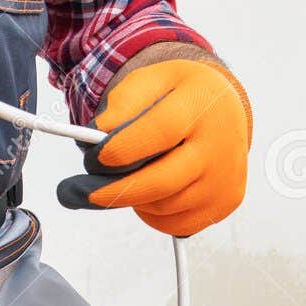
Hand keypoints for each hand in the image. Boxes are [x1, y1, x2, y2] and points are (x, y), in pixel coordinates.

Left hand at [56, 56, 251, 237]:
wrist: (223, 109)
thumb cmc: (181, 96)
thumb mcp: (150, 81)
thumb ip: (122, 105)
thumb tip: (98, 137)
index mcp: (201, 104)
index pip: (159, 133)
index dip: (120, 151)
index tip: (93, 159)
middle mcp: (220, 144)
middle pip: (161, 182)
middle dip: (113, 191)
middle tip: (80, 193)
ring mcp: (225, 178)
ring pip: (164, 206)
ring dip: (133, 199)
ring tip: (125, 179)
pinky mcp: (224, 203)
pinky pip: (176, 224)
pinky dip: (152, 214)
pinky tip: (149, 193)